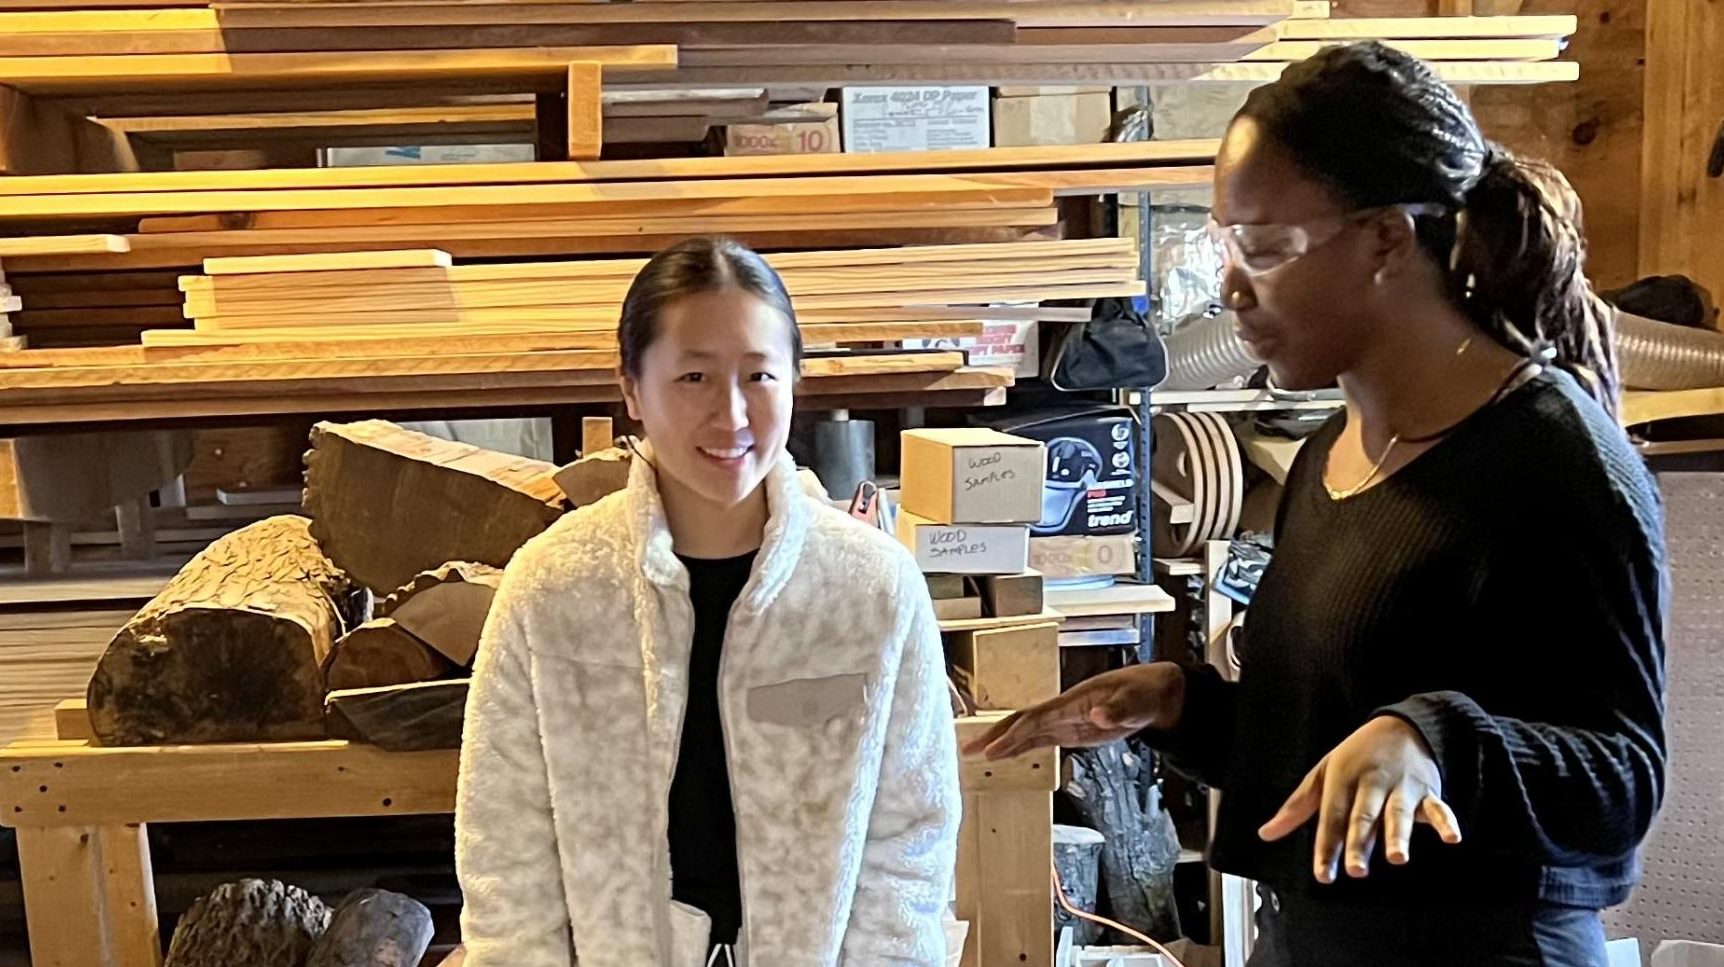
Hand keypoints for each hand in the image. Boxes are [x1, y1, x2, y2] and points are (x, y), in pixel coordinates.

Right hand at [961, 662, 1184, 759]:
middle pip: (1022, 722)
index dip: (1014, 734)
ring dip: (1002, 742)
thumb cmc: (1145, 694)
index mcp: (1073, 703)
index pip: (1036, 720)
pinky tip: (1006, 754)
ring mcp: (1065, 720)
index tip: (993, 749)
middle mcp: (1063, 711)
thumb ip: (1119, 710)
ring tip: (976, 755)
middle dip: (996, 735)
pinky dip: (1020, 746)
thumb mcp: (1137, 703)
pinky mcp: (1071, 730)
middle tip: (969, 750)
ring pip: (1026, 731)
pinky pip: (1040, 739)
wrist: (1154, 693)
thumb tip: (1099, 717)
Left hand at [1259, 715, 1462, 883]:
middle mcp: (1371, 783)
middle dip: (1359, 844)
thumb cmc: (1357, 756)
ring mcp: (1400, 787)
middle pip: (1363, 817)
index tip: (1323, 874)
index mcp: (1342, 780)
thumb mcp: (1323, 774)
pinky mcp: (1427, 791)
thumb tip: (1266, 833)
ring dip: (1398, 835)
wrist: (1401, 725)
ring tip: (1398, 858)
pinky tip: (1451, 837)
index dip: (1326, 847)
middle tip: (1356, 870)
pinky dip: (1446, 821)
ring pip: (1398, 813)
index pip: (1331, 818)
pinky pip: (1438, 806)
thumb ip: (1297, 807)